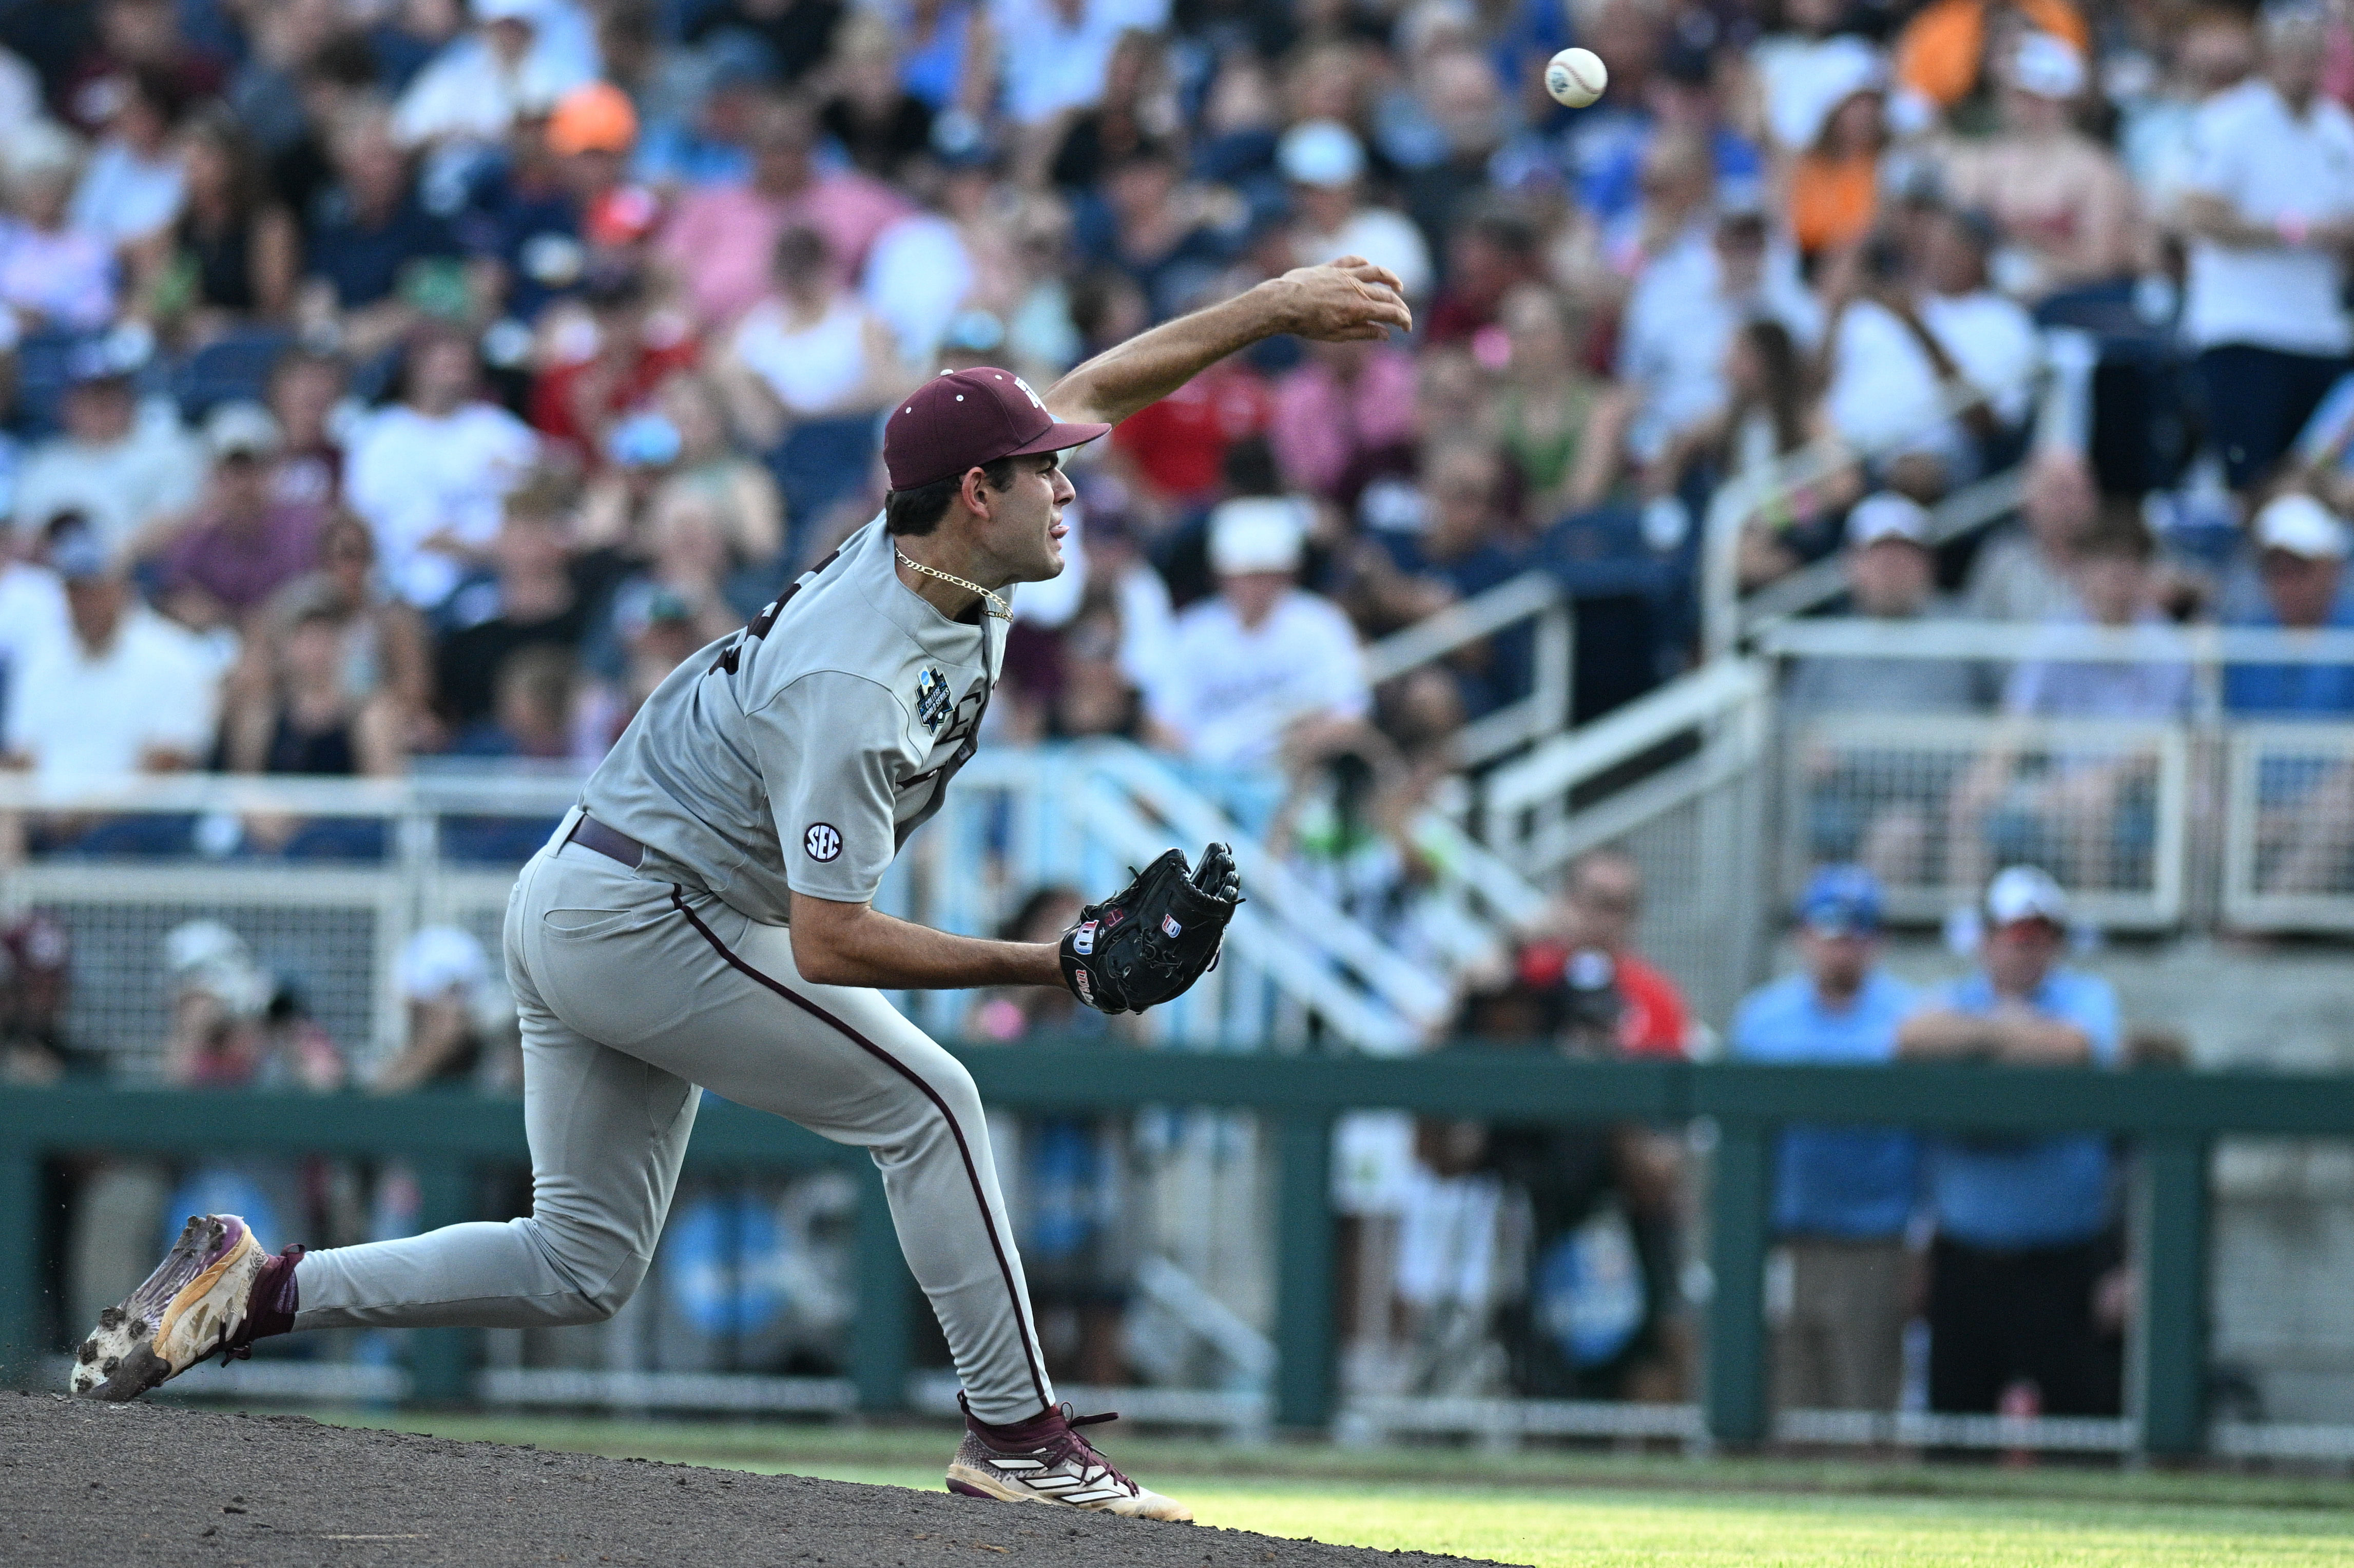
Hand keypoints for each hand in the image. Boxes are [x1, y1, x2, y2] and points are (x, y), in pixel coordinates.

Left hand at [1271, 258, 1413, 341]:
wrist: (1282, 302)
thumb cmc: (1306, 323)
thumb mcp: (1336, 335)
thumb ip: (1363, 333)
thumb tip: (1385, 333)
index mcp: (1359, 308)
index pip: (1391, 312)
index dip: (1404, 320)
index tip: (1406, 328)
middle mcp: (1356, 288)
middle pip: (1387, 294)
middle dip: (1400, 306)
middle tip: (1403, 315)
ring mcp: (1345, 275)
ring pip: (1376, 271)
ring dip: (1391, 278)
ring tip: (1397, 286)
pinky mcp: (1333, 267)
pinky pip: (1354, 260)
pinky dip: (1365, 263)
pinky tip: (1369, 268)